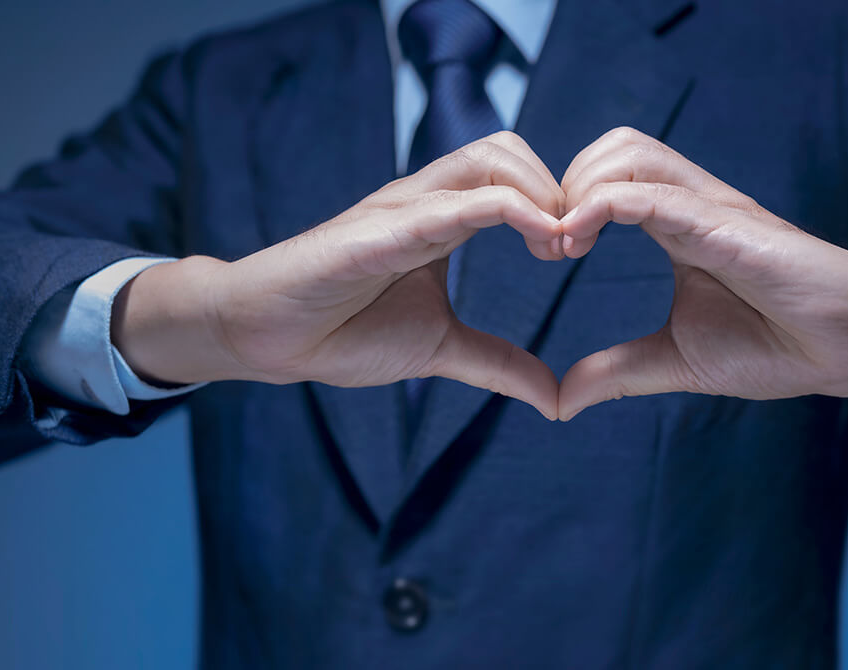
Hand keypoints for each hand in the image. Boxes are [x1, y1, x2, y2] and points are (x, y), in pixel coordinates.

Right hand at [113, 132, 565, 418]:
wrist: (268, 339)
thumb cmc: (344, 332)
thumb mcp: (441, 349)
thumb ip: (498, 365)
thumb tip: (554, 397)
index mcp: (443, 219)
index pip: (513, 175)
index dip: (558, 203)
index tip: (579, 250)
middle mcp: (426, 201)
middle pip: (508, 150)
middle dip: (557, 189)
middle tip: (576, 246)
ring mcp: (402, 209)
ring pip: (489, 159)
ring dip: (540, 194)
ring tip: (559, 247)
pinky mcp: (380, 231)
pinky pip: (453, 203)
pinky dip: (508, 212)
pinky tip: (541, 242)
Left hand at [556, 128, 847, 420]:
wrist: (847, 351)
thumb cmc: (775, 346)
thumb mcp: (675, 361)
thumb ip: (617, 372)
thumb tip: (562, 401)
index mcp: (676, 225)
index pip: (608, 177)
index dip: (564, 204)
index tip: (545, 253)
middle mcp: (692, 204)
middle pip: (614, 147)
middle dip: (566, 183)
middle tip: (549, 244)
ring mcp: (712, 209)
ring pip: (632, 153)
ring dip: (581, 187)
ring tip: (564, 243)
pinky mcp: (730, 226)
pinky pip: (658, 193)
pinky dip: (607, 203)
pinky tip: (578, 238)